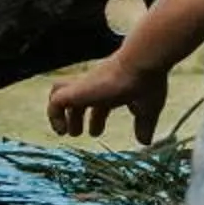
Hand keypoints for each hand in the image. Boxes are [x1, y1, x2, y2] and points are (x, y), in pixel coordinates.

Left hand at [47, 53, 169, 144]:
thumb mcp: (148, 109)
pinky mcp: (77, 90)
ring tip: (63, 131)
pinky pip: (55, 102)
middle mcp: (96, 85)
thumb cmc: (148, 84)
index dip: (96, 119)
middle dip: (74, 117)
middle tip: (76, 133)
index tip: (95, 132)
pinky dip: (55, 116)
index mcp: (112, 89)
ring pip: (60, 93)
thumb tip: (145, 142)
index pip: (99, 102)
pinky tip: (62, 129)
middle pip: (77, 98)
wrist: (142, 62)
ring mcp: (85, 86)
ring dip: (59, 114)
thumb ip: (145, 124)